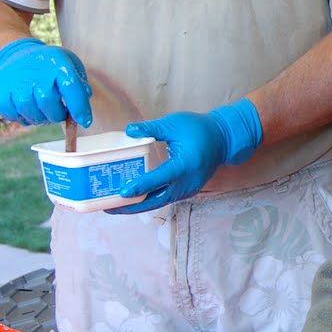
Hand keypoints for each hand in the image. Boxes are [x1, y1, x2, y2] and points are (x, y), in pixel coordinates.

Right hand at [0, 39, 92, 126]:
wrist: (17, 56)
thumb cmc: (49, 66)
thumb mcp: (70, 66)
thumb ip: (80, 87)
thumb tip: (83, 111)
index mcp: (56, 62)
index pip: (70, 86)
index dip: (79, 107)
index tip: (84, 121)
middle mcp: (34, 70)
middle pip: (46, 100)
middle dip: (56, 114)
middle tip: (58, 113)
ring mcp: (14, 80)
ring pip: (28, 109)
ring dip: (39, 118)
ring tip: (42, 111)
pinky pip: (11, 114)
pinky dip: (21, 118)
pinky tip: (27, 110)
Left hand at [112, 99, 261, 212]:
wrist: (222, 140)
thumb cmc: (199, 129)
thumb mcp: (174, 123)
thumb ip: (152, 128)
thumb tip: (130, 130)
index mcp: (185, 165)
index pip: (160, 179)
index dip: (141, 186)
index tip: (122, 192)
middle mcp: (187, 182)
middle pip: (156, 200)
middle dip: (131, 207)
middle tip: (108, 207)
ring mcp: (187, 190)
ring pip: (159, 202)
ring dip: (137, 206)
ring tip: (114, 206)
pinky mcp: (185, 191)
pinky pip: (164, 199)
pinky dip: (147, 201)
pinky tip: (131, 199)